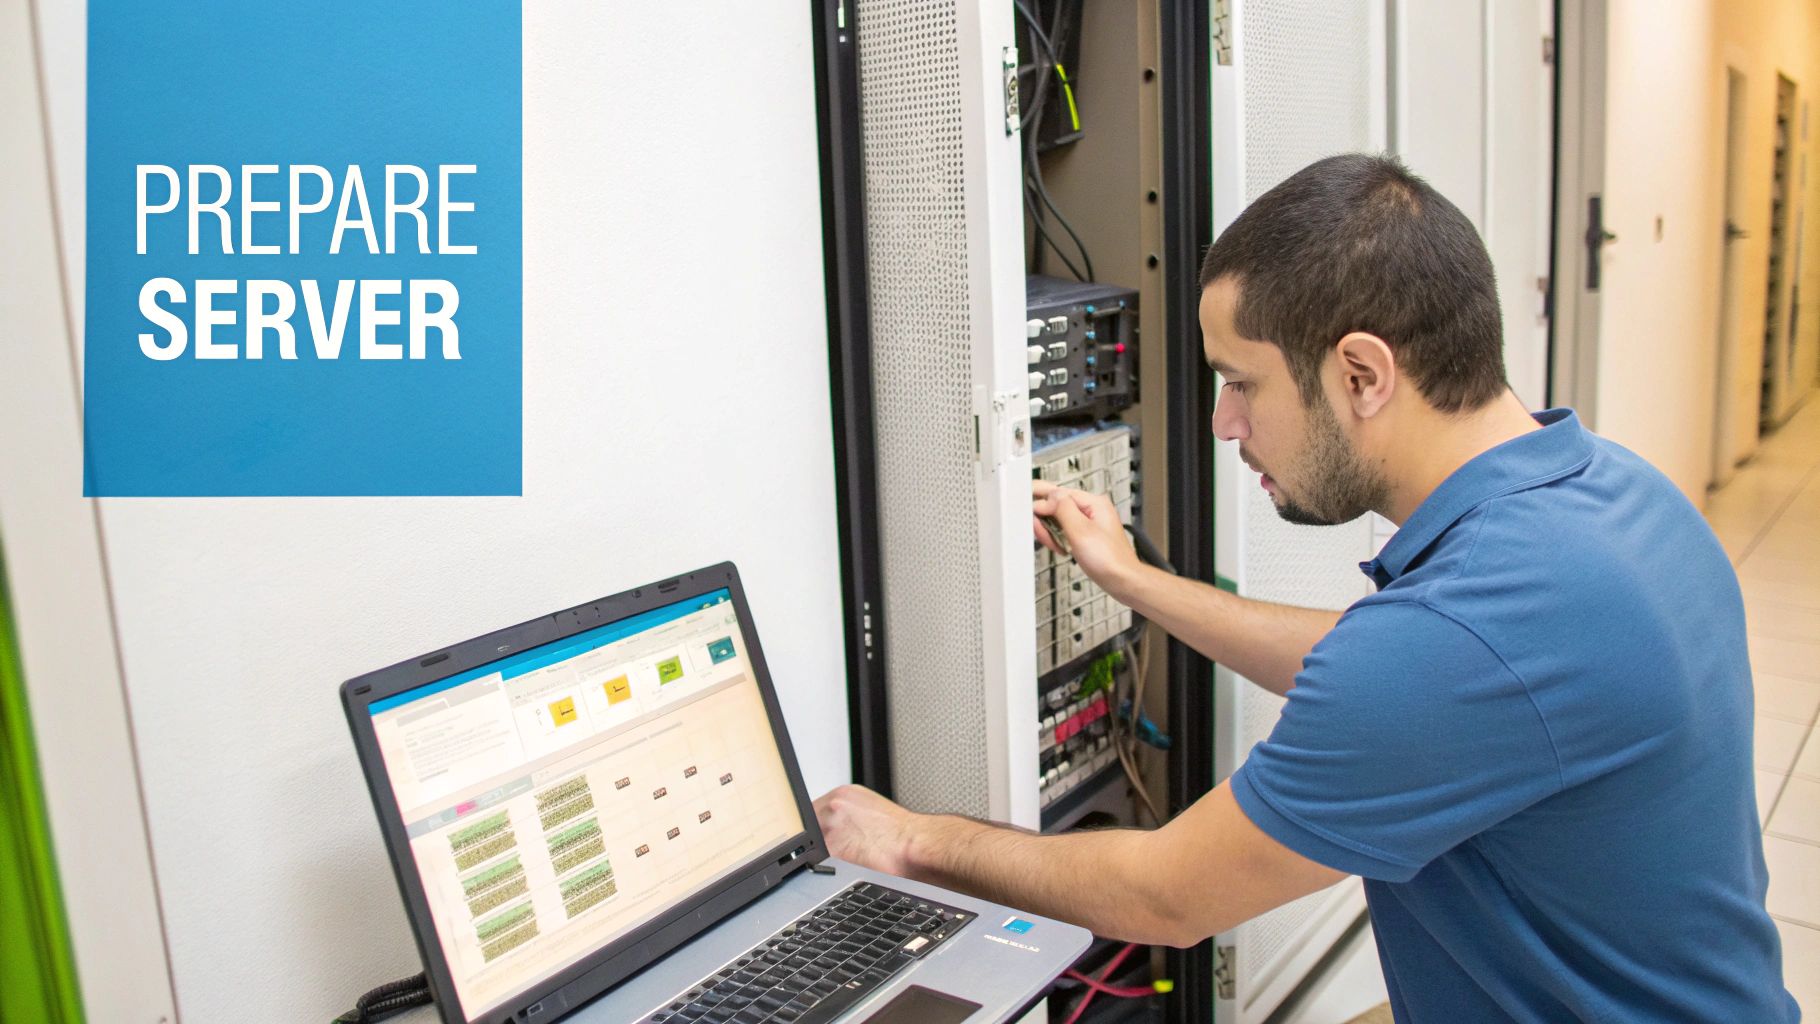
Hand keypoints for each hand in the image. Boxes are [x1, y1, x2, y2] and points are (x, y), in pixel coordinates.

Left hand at [813, 784, 921, 876]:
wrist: (915, 845)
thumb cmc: (902, 833)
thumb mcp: (873, 809)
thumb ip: (850, 812)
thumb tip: (841, 825)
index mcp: (845, 793)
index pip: (815, 808)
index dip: (819, 825)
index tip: (825, 834)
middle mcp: (835, 805)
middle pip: (810, 823)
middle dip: (819, 837)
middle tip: (839, 848)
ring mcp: (831, 825)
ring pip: (812, 842)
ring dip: (824, 851)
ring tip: (848, 857)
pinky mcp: (832, 848)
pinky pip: (819, 860)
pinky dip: (829, 865)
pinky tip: (847, 865)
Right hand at [1032, 480, 1141, 595]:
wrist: (1122, 581)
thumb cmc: (1110, 560)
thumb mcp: (1081, 531)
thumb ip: (1062, 509)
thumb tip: (1047, 497)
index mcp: (1093, 502)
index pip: (1058, 492)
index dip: (1042, 502)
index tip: (1026, 508)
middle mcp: (1091, 509)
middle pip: (1056, 505)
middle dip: (1046, 521)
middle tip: (1043, 535)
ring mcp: (1088, 523)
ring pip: (1058, 519)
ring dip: (1051, 532)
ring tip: (1057, 546)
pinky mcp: (1085, 535)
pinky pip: (1063, 531)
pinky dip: (1058, 539)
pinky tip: (1061, 549)